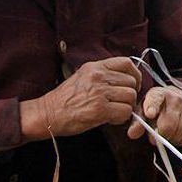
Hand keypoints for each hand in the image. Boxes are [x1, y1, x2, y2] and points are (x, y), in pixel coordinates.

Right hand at [21, 56, 139, 138]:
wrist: (47, 113)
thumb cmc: (65, 99)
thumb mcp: (83, 77)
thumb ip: (103, 75)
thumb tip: (127, 81)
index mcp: (95, 67)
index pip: (126, 63)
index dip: (134, 75)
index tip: (132, 85)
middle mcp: (98, 76)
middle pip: (131, 82)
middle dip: (129, 95)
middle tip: (119, 104)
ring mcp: (99, 92)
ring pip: (130, 97)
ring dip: (126, 107)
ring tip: (114, 112)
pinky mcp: (99, 109)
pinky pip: (125, 111)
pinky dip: (122, 118)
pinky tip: (111, 119)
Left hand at [127, 85, 181, 146]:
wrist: (177, 98)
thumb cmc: (156, 108)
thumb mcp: (143, 111)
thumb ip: (137, 123)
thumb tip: (132, 134)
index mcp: (158, 94)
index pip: (155, 100)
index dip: (152, 107)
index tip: (150, 114)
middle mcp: (175, 98)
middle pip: (168, 126)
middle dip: (161, 136)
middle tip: (156, 136)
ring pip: (178, 134)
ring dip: (171, 139)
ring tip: (167, 134)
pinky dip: (180, 141)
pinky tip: (176, 134)